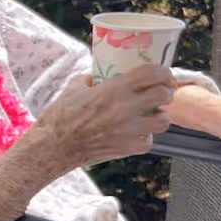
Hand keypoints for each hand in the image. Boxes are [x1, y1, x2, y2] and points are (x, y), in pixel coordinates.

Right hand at [33, 65, 175, 171]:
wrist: (54, 147)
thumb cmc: (60, 117)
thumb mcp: (73, 88)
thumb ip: (89, 79)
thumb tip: (96, 76)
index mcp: (114, 89)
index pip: (152, 73)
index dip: (163, 71)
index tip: (163, 74)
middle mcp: (126, 108)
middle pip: (164, 95)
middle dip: (166, 92)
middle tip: (161, 93)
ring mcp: (128, 130)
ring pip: (163, 121)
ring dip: (161, 116)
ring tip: (152, 115)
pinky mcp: (126, 148)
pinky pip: (148, 142)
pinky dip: (145, 138)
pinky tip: (137, 134)